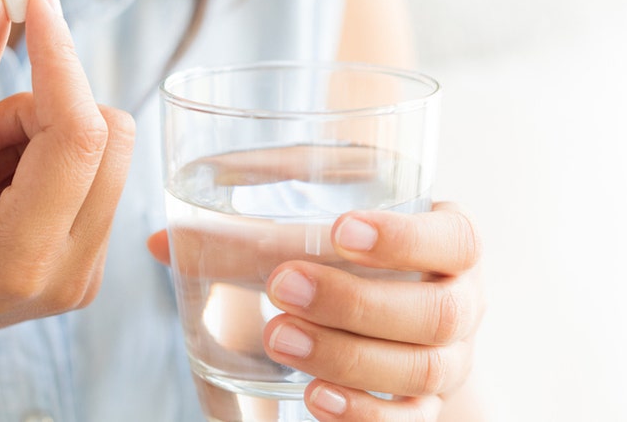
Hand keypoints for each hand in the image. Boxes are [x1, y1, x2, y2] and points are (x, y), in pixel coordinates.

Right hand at [0, 0, 132, 407]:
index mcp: (19, 258)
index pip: (76, 136)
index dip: (60, 55)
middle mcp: (71, 273)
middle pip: (106, 135)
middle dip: (41, 107)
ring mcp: (86, 275)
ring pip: (103, 149)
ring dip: (38, 135)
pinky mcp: (88, 264)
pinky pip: (94, 175)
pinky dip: (44, 160)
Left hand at [148, 202, 482, 420]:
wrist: (390, 312)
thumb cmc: (351, 255)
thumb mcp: (318, 223)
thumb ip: (253, 224)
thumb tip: (164, 242)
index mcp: (451, 241)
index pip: (455, 238)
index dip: (405, 238)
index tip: (339, 230)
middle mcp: (462, 303)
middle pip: (436, 314)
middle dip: (355, 303)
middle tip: (282, 285)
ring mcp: (448, 362)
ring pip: (420, 371)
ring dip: (346, 357)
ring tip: (278, 338)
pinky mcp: (424, 408)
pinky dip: (360, 413)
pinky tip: (312, 398)